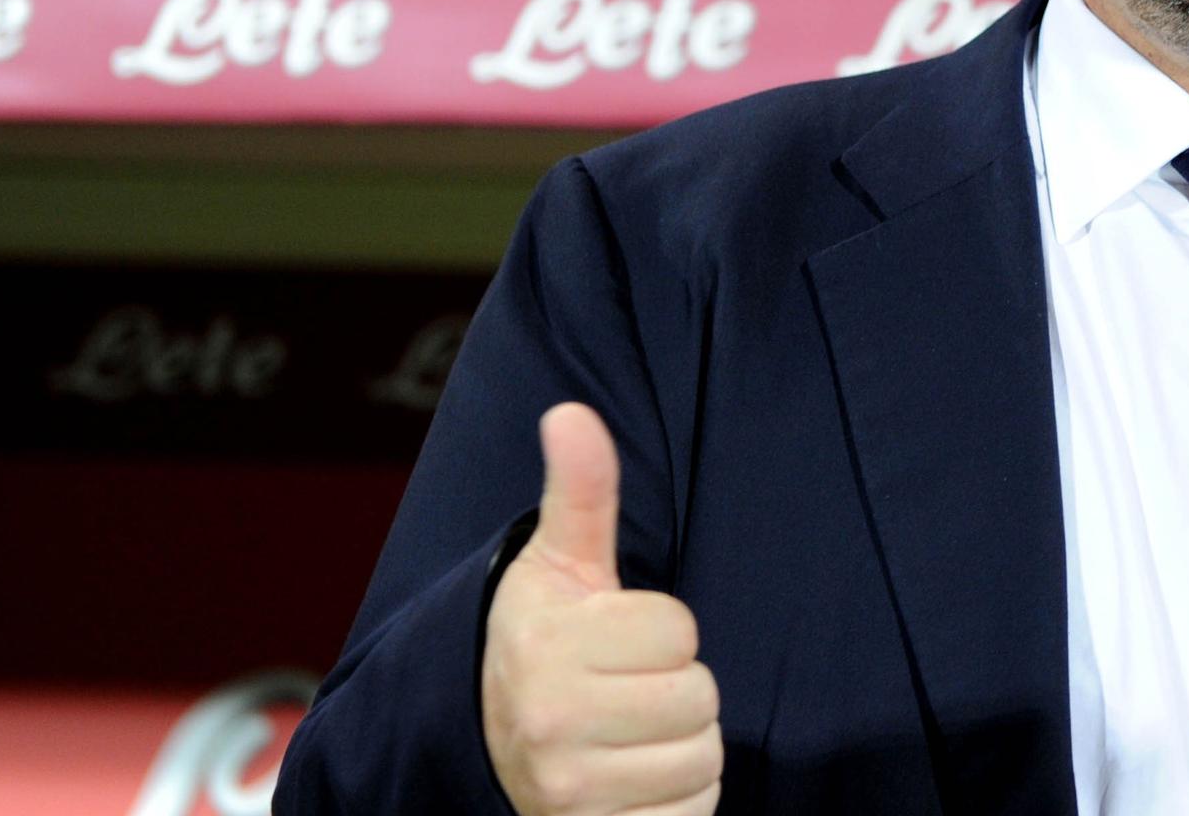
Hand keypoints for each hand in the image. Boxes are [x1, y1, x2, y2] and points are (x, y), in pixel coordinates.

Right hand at [483, 404, 722, 815]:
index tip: (616, 640)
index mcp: (550, 646)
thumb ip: (579, 492)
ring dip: (680, 749)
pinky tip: (632, 784)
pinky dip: (676, 804)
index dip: (661, 633)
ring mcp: (572, 790)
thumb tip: (572, 413)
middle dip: (675, 691)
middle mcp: (551, 722)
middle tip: (624, 691)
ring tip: (626, 737)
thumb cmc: (541, 642)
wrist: (484, 744)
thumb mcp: (557, 566)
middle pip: (699, 698)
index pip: (680, 632)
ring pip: (703, 758)